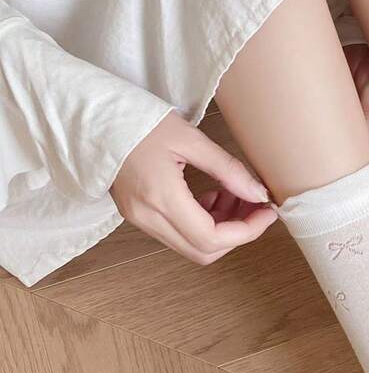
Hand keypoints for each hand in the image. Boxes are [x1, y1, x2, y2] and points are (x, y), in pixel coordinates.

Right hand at [110, 110, 276, 264]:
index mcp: (161, 198)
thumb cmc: (141, 123)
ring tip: (235, 195)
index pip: (212, 238)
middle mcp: (148, 218)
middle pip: (203, 251)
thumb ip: (228, 169)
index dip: (247, 231)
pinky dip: (202, 224)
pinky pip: (177, 234)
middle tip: (254, 205)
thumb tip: (259, 194)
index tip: (267, 212)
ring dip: (221, 229)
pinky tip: (212, 196)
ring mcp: (141, 220)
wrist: (97, 120)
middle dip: (237, 233)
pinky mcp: (138, 216)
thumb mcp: (191, 139)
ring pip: (191, 246)